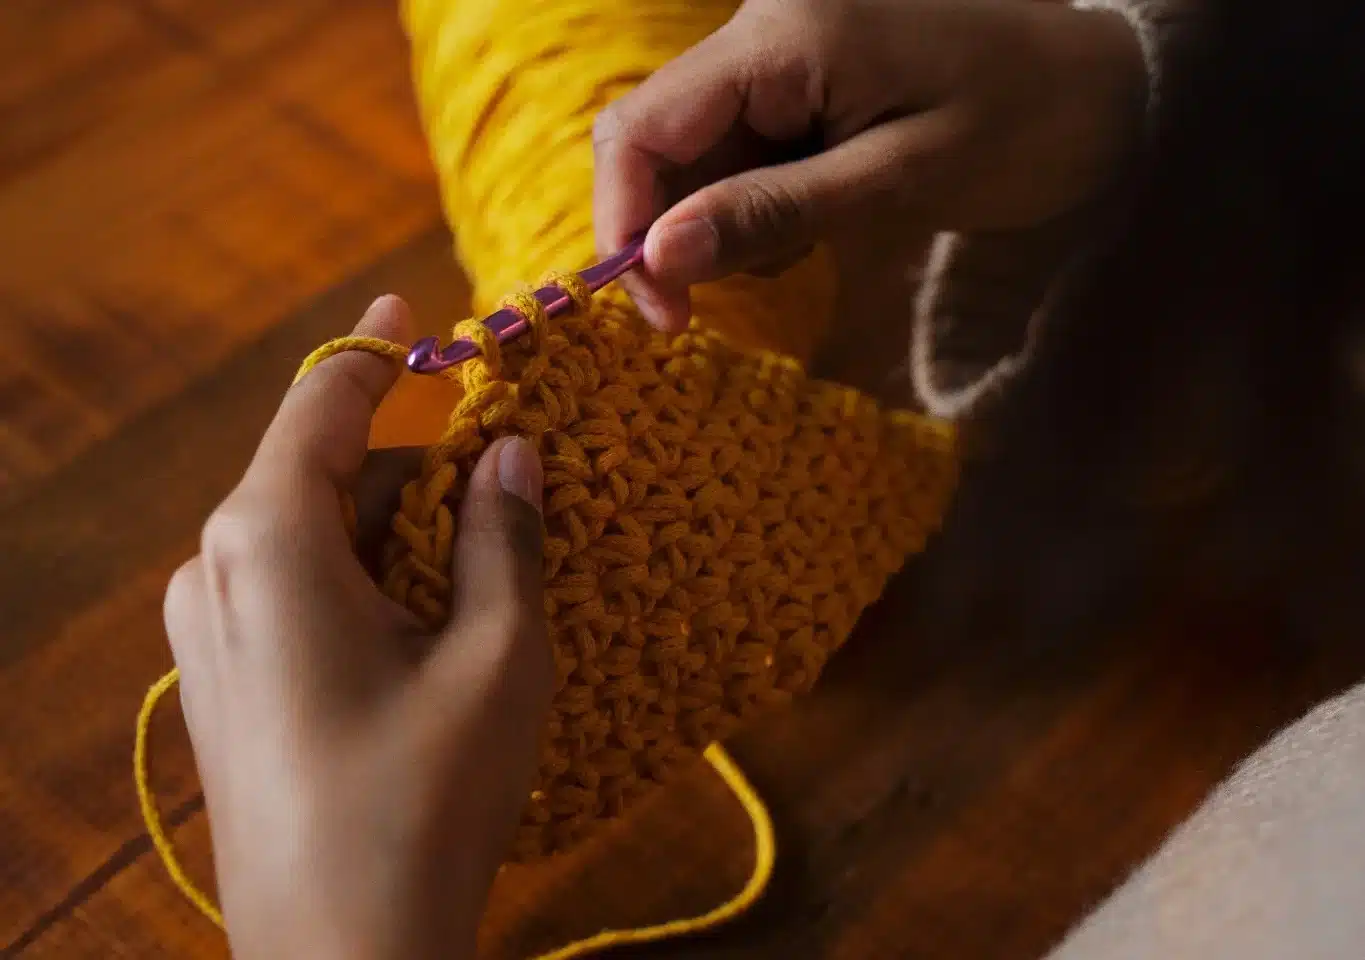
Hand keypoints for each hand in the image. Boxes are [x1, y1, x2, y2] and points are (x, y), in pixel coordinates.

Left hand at [163, 296, 551, 959]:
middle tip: (511, 494)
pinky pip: (294, 592)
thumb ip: (504, 534)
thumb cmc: (424, 798)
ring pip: (316, 539)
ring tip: (482, 589)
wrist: (340, 958)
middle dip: (417, 474)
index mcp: (268, 539)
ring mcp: (206, 632)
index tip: (408, 306)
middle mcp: (216, 570)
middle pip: (327, 476)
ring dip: (397, 538)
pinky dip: (364, 584)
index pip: (323, 404)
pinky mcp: (218, 683)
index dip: (373, 350)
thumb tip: (510, 452)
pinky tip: (428, 636)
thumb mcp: (495, 654)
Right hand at [593, 0, 1146, 331]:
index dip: (624, 222)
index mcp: (786, 33)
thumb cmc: (1023, 126)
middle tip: (707, 309)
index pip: (645, 126)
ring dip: (720, 223)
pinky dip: (755, 206)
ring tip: (813, 241)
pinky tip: (821, 215)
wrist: (1106, 88)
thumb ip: (771, 213)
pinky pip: (737, 154)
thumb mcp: (897, 181)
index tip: (658, 311)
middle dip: (668, 231)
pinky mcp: (798, 81)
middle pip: (656, 139)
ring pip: (692, 156)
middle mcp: (765, 28)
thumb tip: (656, 257)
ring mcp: (780, 53)